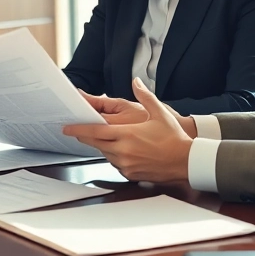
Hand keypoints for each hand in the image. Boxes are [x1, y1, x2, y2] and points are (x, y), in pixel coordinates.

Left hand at [63, 77, 192, 182]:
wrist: (187, 162)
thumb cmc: (174, 138)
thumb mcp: (159, 113)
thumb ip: (145, 96)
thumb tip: (136, 82)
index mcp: (127, 135)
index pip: (95, 133)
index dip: (79, 130)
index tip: (67, 128)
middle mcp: (123, 151)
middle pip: (95, 144)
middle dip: (85, 137)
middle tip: (78, 131)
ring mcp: (126, 164)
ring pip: (104, 154)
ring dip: (102, 146)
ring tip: (106, 138)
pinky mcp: (130, 173)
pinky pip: (115, 164)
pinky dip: (114, 156)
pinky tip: (122, 149)